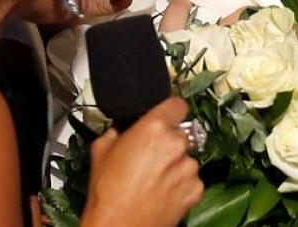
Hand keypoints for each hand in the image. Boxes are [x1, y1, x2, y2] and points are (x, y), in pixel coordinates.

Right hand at [81, 97, 203, 226]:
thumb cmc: (106, 192)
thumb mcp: (101, 151)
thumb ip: (117, 131)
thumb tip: (123, 128)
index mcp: (155, 128)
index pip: (177, 105)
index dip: (171, 111)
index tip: (167, 117)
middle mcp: (177, 144)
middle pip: (181, 134)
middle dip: (168, 143)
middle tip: (150, 158)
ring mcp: (190, 167)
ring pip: (186, 158)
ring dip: (175, 165)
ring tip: (153, 180)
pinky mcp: (196, 188)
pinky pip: (191, 180)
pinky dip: (181, 184)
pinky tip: (162, 193)